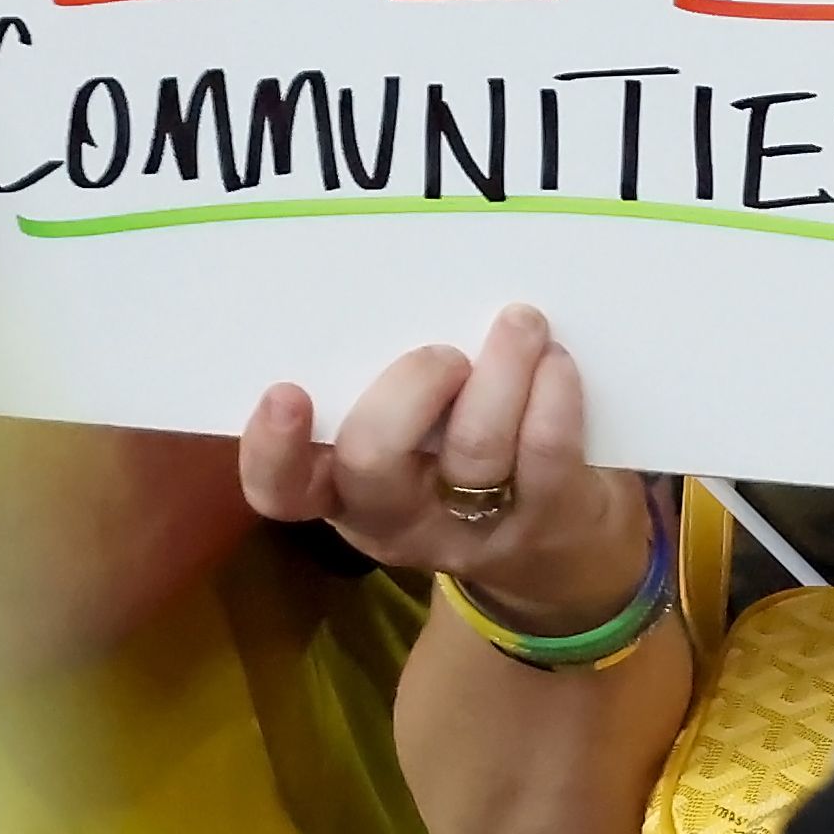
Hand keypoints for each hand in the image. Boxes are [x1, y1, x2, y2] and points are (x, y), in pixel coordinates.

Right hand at [240, 304, 651, 633]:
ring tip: (519, 324)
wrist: (561, 549)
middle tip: (442, 354)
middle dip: (404, 392)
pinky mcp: (545, 518)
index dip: (273, 448)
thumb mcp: (407, 439)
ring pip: (473, 451)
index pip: (282, 490)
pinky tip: (554, 361)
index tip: (287, 390)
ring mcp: (471, 528)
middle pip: (372, 465)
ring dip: (499, 371)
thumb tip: (388, 284)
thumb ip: (384, 387)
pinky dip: (551, 393)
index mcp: (341, 491)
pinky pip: (544, 452)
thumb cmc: (459, 460)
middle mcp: (395, 518)